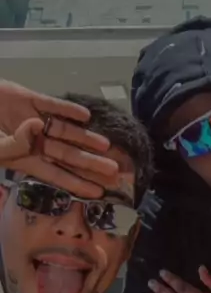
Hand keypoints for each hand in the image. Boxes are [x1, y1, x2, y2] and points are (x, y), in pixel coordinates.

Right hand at [0, 80, 118, 196]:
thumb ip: (12, 147)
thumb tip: (30, 138)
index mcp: (25, 159)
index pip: (56, 175)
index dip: (77, 184)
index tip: (99, 193)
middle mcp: (35, 142)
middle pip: (68, 155)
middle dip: (91, 164)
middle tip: (116, 172)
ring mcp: (33, 119)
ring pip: (64, 131)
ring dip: (85, 138)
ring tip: (107, 145)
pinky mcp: (28, 99)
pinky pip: (50, 105)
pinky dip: (66, 109)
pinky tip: (85, 116)